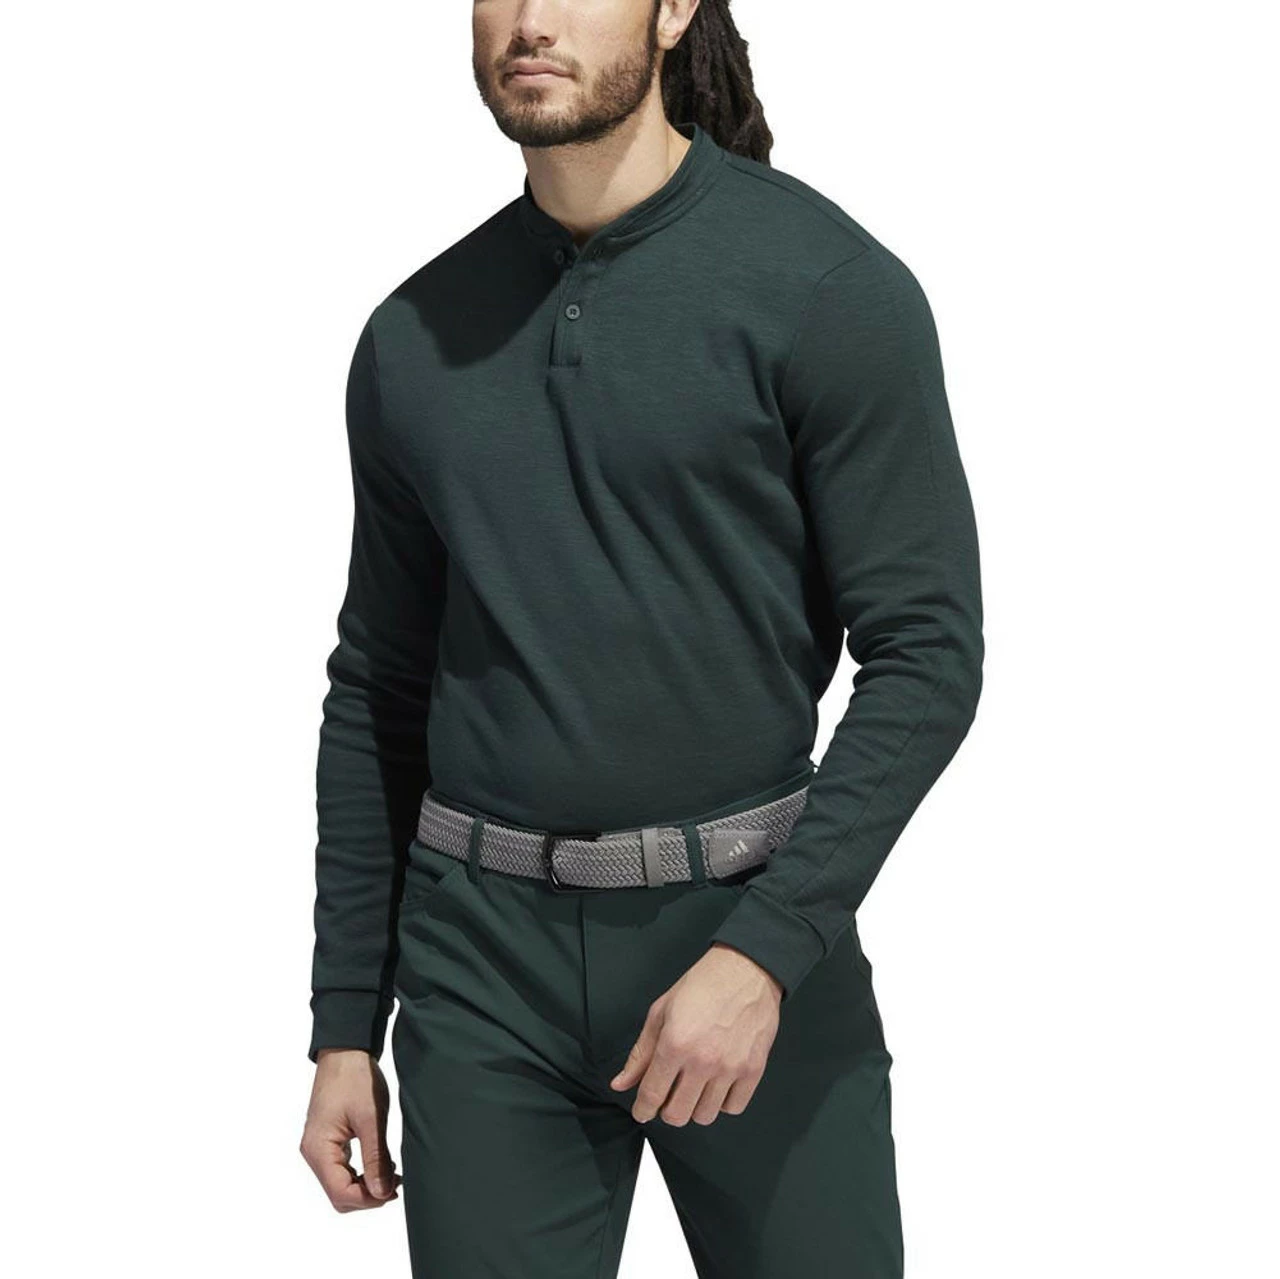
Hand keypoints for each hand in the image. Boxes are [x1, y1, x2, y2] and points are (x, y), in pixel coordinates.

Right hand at [300, 1048, 402, 1211]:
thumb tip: (381, 1193)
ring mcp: (318, 1147)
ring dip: (365, 1185)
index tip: (394, 1190)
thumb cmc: (355, 1079)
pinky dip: (360, 1173)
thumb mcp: (371, 1119)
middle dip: (367, 1195)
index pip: (340, 1193)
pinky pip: (341, 1169)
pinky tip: (381, 1164)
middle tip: (396, 1183)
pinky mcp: (327, 1141)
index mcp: (319, 1149)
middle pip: (338, 1194)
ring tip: (392, 1173)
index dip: (368, 1199)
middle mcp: (313, 1152)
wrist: (345, 1050)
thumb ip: (376, 1159)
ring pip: (339, 1184)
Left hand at [609, 943, 781, 1124]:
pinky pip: (733, 1108)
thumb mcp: (661, 1012)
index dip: (642, 1109)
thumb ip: (641, 1052)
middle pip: (677, 1114)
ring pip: (705, 1116)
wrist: (746, 970)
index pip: (652, 1095)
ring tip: (694, 1086)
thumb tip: (621, 1083)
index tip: (642, 1111)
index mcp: (675, 1044)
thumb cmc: (702, 986)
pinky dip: (722, 1102)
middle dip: (667, 1110)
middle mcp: (702, 1061)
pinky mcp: (753, 1070)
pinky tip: (717, 1084)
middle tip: (669, 1095)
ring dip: (695, 1107)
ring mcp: (730, 1068)